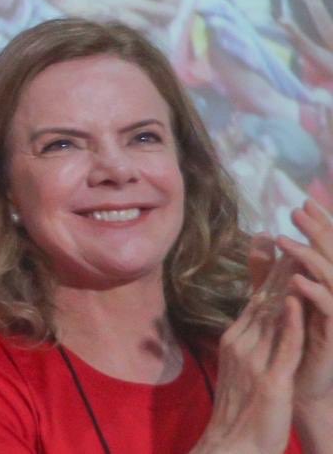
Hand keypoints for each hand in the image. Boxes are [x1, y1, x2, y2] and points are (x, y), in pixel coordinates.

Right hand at [194, 266, 304, 453]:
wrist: (235, 445)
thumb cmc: (242, 411)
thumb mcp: (242, 367)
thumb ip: (249, 341)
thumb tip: (257, 320)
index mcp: (234, 340)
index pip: (253, 301)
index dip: (267, 276)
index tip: (276, 249)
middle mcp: (240, 344)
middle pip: (261, 301)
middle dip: (277, 273)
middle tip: (289, 244)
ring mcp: (253, 360)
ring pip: (271, 317)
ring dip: (286, 289)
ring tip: (298, 263)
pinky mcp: (270, 379)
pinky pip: (283, 346)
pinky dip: (290, 323)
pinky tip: (297, 304)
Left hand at [279, 200, 332, 418]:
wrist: (301, 388)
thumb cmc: (292, 344)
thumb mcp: (279, 300)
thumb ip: (270, 271)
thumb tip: (263, 236)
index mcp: (328, 287)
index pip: (328, 248)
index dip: (321, 225)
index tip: (305, 200)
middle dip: (319, 232)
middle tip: (299, 209)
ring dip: (311, 258)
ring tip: (288, 242)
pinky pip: (330, 311)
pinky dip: (315, 293)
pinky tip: (297, 281)